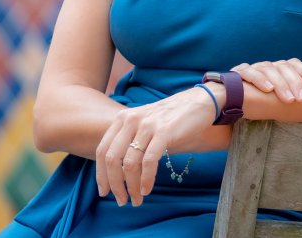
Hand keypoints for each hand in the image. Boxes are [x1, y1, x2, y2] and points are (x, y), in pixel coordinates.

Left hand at [94, 86, 216, 206]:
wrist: (200, 101)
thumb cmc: (172, 117)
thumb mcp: (144, 123)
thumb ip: (130, 140)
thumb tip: (117, 172)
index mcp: (122, 118)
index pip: (102, 150)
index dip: (101, 174)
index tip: (105, 191)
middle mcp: (131, 120)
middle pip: (112, 159)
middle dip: (115, 184)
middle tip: (121, 200)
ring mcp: (147, 125)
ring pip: (129, 163)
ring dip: (131, 187)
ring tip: (137, 199)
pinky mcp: (164, 131)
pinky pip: (149, 161)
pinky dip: (146, 179)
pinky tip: (147, 189)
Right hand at [232, 58, 301, 102]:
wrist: (222, 105)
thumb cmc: (252, 107)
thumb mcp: (274, 103)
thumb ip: (288, 100)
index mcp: (275, 70)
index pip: (293, 64)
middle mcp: (265, 66)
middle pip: (283, 67)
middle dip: (295, 82)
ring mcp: (251, 68)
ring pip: (269, 69)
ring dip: (281, 84)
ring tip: (289, 99)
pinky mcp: (236, 73)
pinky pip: (249, 73)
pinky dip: (259, 80)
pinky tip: (268, 90)